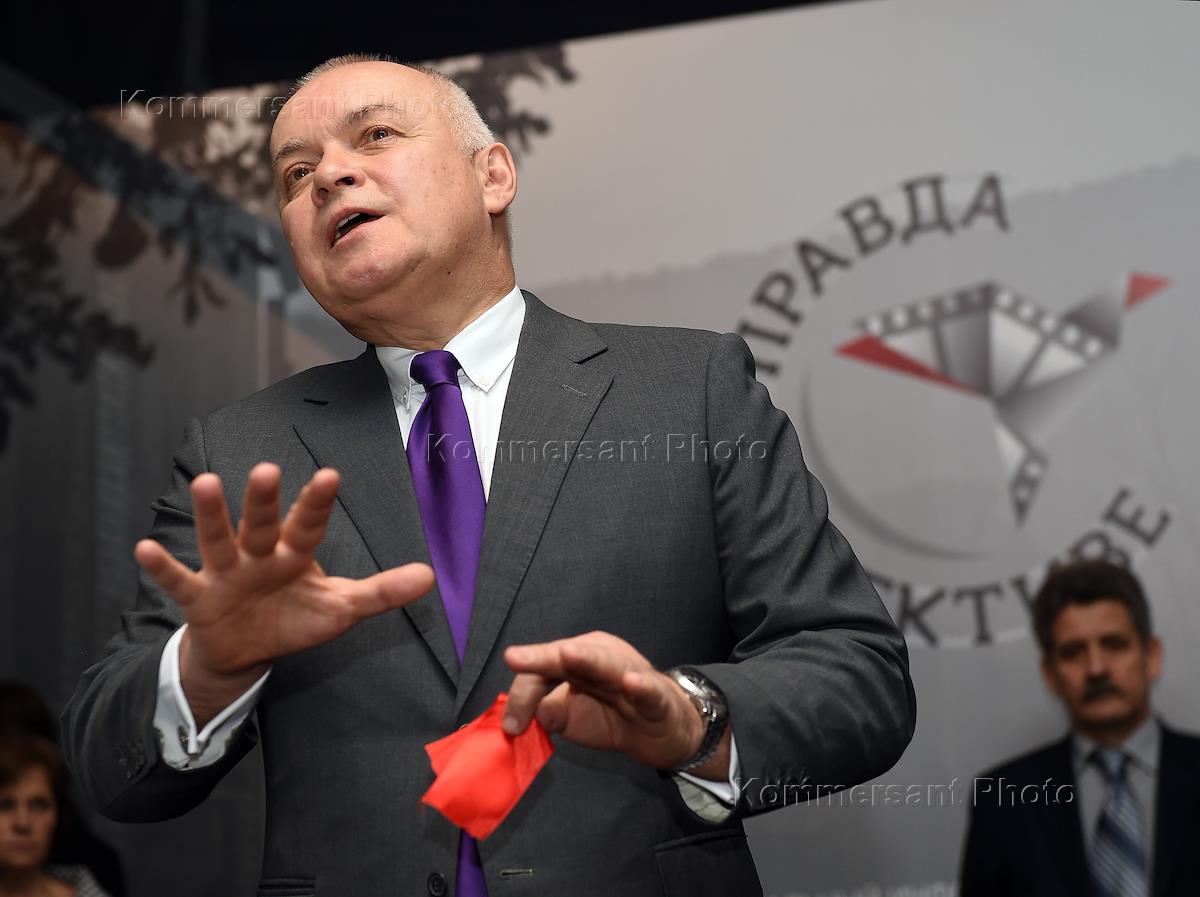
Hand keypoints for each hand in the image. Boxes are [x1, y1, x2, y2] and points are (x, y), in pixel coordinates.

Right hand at [135, 463, 433, 724]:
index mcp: (295, 553)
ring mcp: (226, 572)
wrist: (245, 650)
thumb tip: (430, 576)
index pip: (309, 524)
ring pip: (218, 540)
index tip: (330, 474)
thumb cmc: (294, 618)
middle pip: (262, 523)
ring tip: (204, 483)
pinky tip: (143, 547)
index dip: (318, 502)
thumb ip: (382, 592)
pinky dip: (162, 567)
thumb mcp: (340, 608)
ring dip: (211, 515)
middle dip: (264, 501)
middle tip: (266, 470)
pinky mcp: (198, 598)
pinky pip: (178, 580)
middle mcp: (259, 554)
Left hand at [502, 631, 716, 772]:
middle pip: (567, 658)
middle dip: (541, 658)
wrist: (665, 730)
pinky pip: (648, 692)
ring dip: (588, 660)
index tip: (511, 728)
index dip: (523, 695)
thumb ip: (547, 714)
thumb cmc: (614, 715)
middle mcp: (603, 657)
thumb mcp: (572, 718)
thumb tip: (523, 719)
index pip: (543, 669)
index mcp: (579, 658)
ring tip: (566, 654)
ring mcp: (631, 674)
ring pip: (607, 665)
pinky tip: (630, 683)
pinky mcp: (656, 698)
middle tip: (513, 657)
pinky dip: (640, 687)